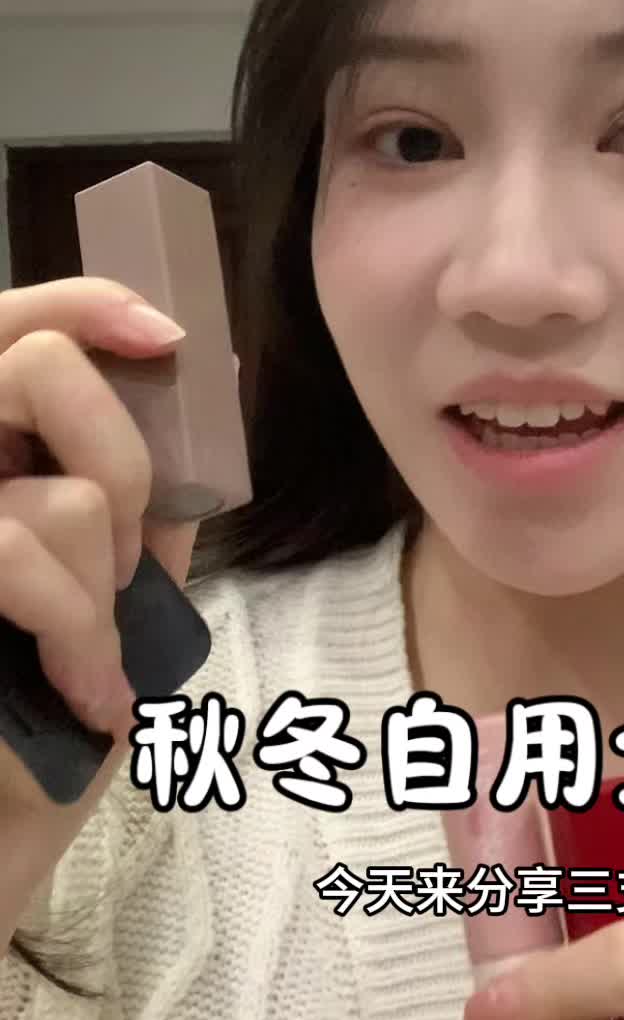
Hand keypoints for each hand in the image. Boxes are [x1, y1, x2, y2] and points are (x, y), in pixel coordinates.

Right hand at [0, 279, 201, 905]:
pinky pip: (19, 555)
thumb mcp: (111, 586)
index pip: (9, 321)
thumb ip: (140, 493)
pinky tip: (86, 700)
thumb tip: (207, 380)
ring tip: (97, 663)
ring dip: (104, 590)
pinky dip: (80, 636)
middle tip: (125, 557)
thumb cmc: (42, 720)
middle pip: (34, 362)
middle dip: (122, 458)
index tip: (167, 336)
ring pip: (53, 490)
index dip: (86, 299)